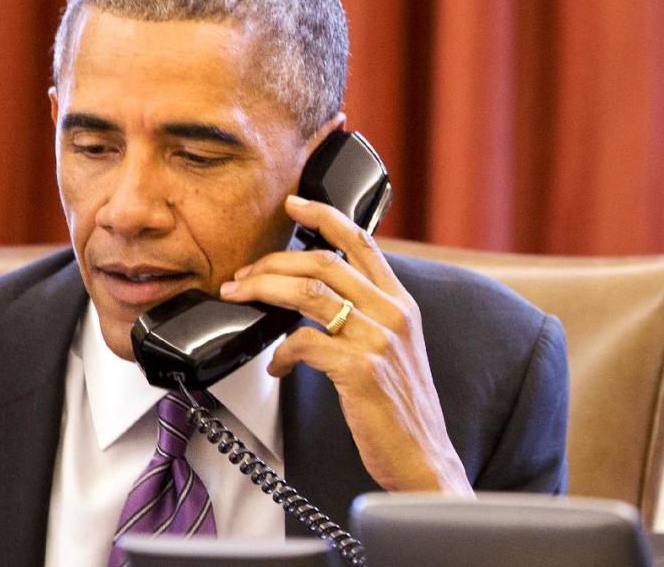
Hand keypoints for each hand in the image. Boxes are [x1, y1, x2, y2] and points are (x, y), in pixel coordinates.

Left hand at [219, 195, 473, 494]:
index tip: (293, 205)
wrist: (424, 457)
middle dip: (272, 263)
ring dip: (263, 291)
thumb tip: (314, 295)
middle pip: (323, 263)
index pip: (361, 241)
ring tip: (239, 297)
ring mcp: (379, 339)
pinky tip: (275, 364)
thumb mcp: (396, 347)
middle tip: (241, 275)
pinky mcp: (362, 369)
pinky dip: (280, 351)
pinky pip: (305, 344)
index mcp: (400, 302)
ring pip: (309, 294)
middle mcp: (393, 313)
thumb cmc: (401, 406)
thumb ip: (366, 314)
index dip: (324, 216)